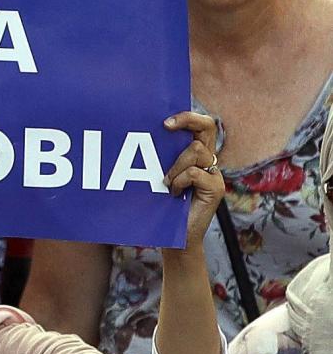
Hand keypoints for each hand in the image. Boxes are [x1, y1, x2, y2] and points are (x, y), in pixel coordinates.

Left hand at [163, 111, 223, 247]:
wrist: (176, 237)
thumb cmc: (162, 205)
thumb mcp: (158, 175)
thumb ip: (158, 158)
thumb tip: (137, 135)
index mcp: (195, 154)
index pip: (200, 125)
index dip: (187, 116)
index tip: (163, 121)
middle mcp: (208, 160)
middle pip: (208, 126)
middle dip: (187, 119)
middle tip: (165, 125)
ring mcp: (214, 174)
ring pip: (196, 150)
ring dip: (175, 165)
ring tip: (166, 182)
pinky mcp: (216, 188)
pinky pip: (194, 173)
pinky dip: (179, 181)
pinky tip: (173, 193)